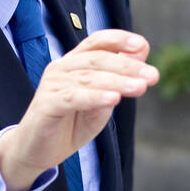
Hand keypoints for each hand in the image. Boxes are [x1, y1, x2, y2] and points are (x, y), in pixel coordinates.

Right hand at [0, 29, 157, 190]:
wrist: (37, 150)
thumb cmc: (70, 124)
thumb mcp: (101, 104)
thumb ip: (117, 85)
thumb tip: (141, 65)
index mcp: (75, 62)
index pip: (98, 41)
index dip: (120, 40)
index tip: (142, 46)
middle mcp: (62, 67)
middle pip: (98, 59)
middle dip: (128, 66)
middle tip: (152, 76)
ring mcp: (52, 84)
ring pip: (89, 78)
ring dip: (118, 82)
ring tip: (141, 88)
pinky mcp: (47, 104)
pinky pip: (73, 98)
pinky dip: (95, 97)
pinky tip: (114, 99)